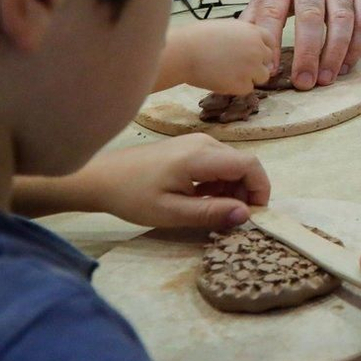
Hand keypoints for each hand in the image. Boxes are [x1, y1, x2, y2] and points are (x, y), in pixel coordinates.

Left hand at [77, 135, 271, 228]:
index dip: (260, 189)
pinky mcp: (189, 148)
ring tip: (212, 211)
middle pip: (243, 164)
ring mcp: (196, 142)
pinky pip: (218, 163)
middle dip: (246, 192)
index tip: (255, 215)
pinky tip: (201, 199)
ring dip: (232, 189)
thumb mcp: (171, 212)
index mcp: (201, 156)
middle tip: (231, 218)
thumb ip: (210, 213)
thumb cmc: (132, 196)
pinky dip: (219, 183)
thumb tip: (246, 215)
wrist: (100, 178)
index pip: (249, 164)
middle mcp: (204, 142)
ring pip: (232, 164)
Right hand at [164, 18, 276, 92]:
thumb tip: (246, 43)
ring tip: (230, 74)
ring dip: (250, 77)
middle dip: (256, 63)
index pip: (270, 41)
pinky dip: (237, 87)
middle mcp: (257, 49)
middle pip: (268, 60)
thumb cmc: (197, 37)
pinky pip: (247, 89)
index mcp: (253, 32)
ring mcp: (252, 67)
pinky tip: (222, 80)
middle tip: (238, 66)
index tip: (254, 54)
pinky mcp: (243, 84)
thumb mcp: (226, 27)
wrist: (184, 52)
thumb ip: (242, 35)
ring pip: (262, 76)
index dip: (262, 49)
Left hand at [242, 0, 360, 89]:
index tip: (270, 71)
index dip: (271, 41)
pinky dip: (357, 46)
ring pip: (341, 20)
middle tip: (305, 82)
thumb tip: (237, 43)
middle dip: (308, 52)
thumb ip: (257, 13)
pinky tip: (346, 65)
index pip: (273, 10)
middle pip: (311, 16)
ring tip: (326, 79)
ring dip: (334, 53)